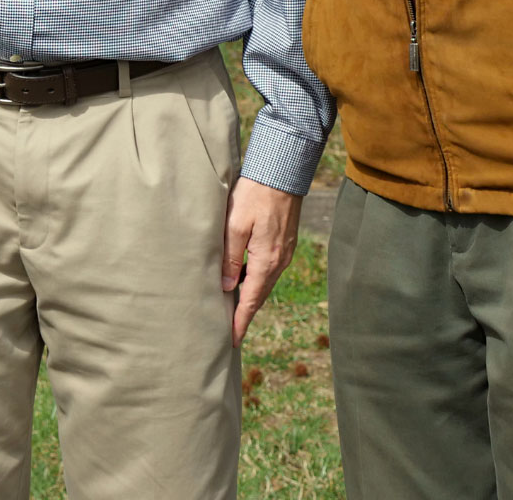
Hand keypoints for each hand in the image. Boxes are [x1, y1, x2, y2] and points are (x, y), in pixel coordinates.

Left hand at [222, 178, 302, 346]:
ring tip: (234, 310)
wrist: (282, 172)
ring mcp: (284, 252)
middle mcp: (279, 261)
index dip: (240, 322)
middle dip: (245, 315)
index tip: (231, 341)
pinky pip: (269, 270)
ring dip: (250, 298)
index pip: (250, 300)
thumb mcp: (235, 225)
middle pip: (259, 296)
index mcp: (266, 261)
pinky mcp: (284, 243)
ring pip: (264, 283)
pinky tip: (245, 280)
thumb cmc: (254, 194)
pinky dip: (257, 281)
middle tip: (231, 332)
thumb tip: (227, 286)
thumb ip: (230, 257)